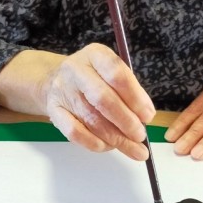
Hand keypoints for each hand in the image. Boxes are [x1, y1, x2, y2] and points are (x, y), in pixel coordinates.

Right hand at [0, 45, 154, 159]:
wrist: (54, 80)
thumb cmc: (92, 78)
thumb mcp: (110, 73)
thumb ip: (128, 91)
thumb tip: (145, 118)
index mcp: (95, 55)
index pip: (118, 74)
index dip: (136, 98)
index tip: (148, 116)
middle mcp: (76, 70)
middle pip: (104, 99)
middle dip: (126, 121)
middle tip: (140, 136)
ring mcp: (62, 90)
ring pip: (91, 119)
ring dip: (115, 137)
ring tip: (132, 147)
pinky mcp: (54, 111)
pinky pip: (74, 132)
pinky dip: (93, 143)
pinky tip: (107, 146)